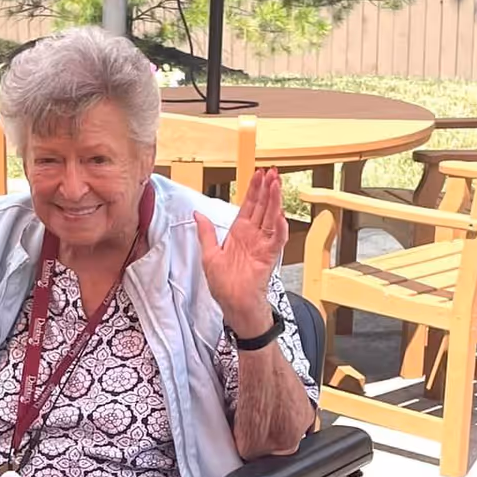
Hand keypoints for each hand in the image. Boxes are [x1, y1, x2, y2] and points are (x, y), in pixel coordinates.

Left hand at [195, 167, 288, 334]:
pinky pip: (276, 240)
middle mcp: (253, 236)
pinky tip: (280, 215)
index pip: (248, 205)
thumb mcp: (208, 254)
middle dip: (267, 188)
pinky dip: (279, 229)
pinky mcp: (268, 257)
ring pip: (271, 218)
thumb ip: (205, 233)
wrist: (233, 304)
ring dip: (274, 201)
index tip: (258, 174)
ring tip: (276, 184)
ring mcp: (262, 245)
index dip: (253, 189)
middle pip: (262, 207)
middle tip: (272, 172)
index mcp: (239, 233)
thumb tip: (197, 214)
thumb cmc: (223, 284)